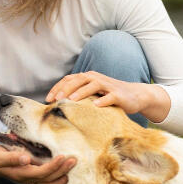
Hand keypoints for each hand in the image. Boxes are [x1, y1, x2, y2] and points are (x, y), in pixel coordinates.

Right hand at [0, 145, 74, 183]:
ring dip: (63, 174)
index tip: (63, 157)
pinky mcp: (32, 174)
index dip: (54, 166)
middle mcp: (29, 178)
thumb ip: (12, 158)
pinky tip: (65, 168)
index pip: (42, 172)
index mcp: (22, 174)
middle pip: (50, 179)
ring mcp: (31, 178)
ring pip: (50, 181)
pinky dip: (58, 175)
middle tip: (75, 160)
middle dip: (63, 171)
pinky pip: (47, 179)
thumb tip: (26, 158)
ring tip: (73, 164)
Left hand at [46, 71, 169, 120]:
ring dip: (81, 92)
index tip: (47, 100)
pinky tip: (96, 106)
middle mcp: (96, 78)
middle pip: (78, 80)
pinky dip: (102, 100)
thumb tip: (58, 106)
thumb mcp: (93, 94)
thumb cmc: (109, 96)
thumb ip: (79, 95)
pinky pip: (109, 97)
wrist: (135, 96)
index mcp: (88, 78)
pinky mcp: (118, 95)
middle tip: (56, 100)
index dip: (57, 88)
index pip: (69, 79)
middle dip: (65, 89)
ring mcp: (108, 85)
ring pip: (92, 85)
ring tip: (71, 101)